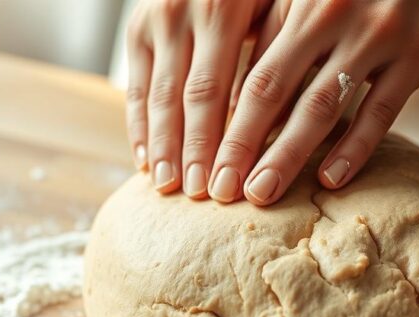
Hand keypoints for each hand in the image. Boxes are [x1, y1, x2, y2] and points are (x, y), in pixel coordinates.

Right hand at [125, 0, 270, 195]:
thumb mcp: (281, 6)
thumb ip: (276, 54)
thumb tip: (279, 125)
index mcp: (222, 7)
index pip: (214, 90)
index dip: (218, 141)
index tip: (228, 183)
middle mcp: (181, 11)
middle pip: (184, 98)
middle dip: (190, 152)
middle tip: (198, 196)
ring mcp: (154, 19)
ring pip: (157, 96)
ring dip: (161, 147)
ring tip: (168, 188)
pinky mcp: (137, 28)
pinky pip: (137, 87)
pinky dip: (139, 126)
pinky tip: (146, 162)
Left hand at [217, 0, 418, 204]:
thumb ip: (276, 24)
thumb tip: (227, 82)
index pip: (248, 64)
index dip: (221, 114)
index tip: (202, 156)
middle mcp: (331, 11)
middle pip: (272, 89)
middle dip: (241, 143)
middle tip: (220, 190)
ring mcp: (378, 33)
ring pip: (321, 105)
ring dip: (287, 154)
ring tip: (261, 193)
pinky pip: (381, 110)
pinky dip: (353, 148)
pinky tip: (329, 179)